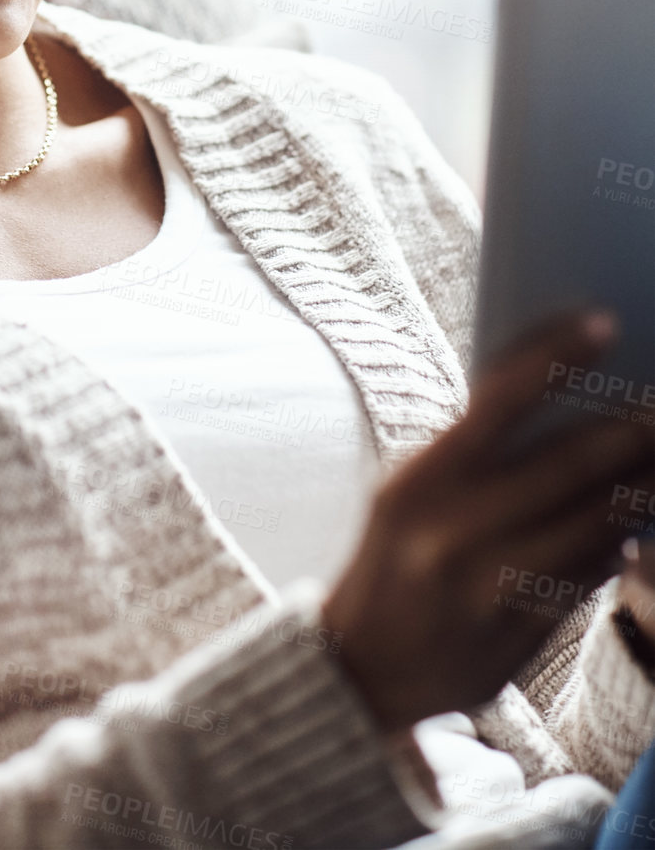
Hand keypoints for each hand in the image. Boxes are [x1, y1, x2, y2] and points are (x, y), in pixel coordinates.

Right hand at [322, 312, 654, 732]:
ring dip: (643, 488)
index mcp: (419, 480)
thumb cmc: (397, 554)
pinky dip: (620, 545)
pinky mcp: (521, 634)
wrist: (363, 667)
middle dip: (629, 431)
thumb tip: (562, 398)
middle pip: (563, 466)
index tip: (604, 322)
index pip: (496, 401)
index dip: (554, 357)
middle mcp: (452, 530)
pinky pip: (590, 578)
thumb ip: (471, 453)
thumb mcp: (407, 492)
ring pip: (592, 526)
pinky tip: (640, 525)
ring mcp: (489, 587)